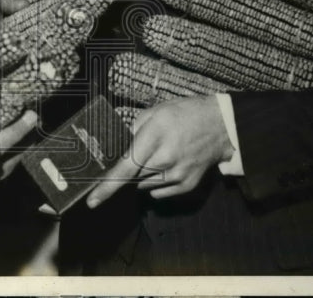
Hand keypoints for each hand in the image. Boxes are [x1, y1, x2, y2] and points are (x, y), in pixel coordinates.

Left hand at [85, 96, 232, 207]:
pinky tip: (167, 165)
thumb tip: (120, 149)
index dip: (107, 185)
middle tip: (142, 152)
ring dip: (143, 174)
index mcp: (155, 135)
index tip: (92, 201)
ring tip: (158, 155)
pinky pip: (158, 192)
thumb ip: (134, 129)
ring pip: (144, 185)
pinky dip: (156, 182)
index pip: (126, 166)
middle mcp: (166, 158)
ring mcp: (178, 175)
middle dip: (130, 168)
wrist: (221, 126)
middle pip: (133, 177)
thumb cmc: (185, 114)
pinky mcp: (186, 185)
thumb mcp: (155, 111)